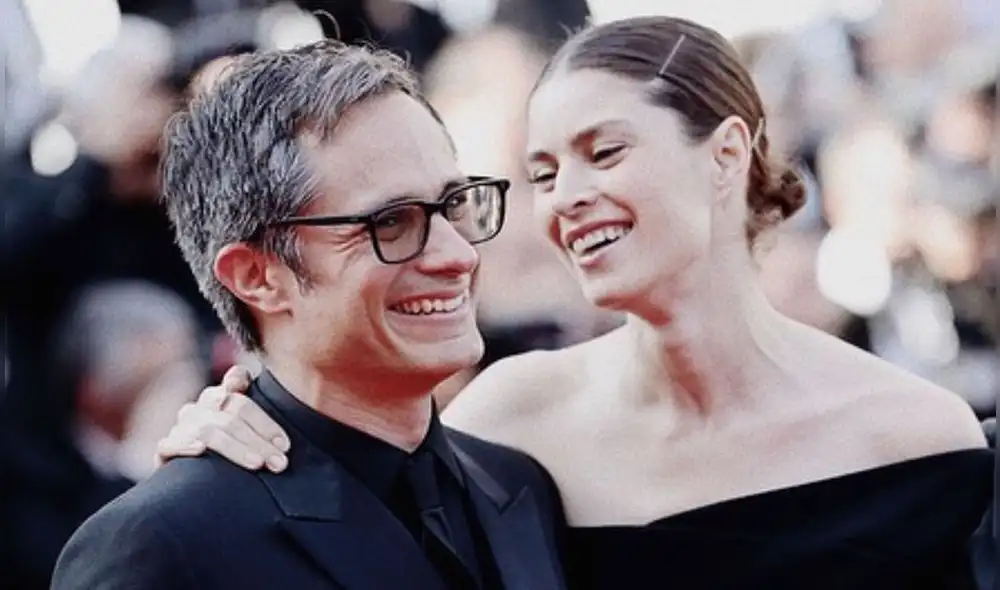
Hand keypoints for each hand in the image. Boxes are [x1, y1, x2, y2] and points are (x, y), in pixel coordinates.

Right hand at [154, 366, 290, 472]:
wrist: (196, 481)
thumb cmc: (234, 449)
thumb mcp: (250, 432)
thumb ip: (262, 417)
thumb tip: (272, 415)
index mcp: (222, 396)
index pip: (242, 396)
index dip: (264, 420)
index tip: (285, 443)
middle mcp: (201, 408)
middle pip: (231, 415)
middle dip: (259, 440)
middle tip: (280, 462)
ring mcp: (182, 426)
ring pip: (208, 430)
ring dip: (235, 448)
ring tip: (258, 464)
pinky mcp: (165, 449)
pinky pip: (169, 443)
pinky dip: (183, 445)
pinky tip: (200, 451)